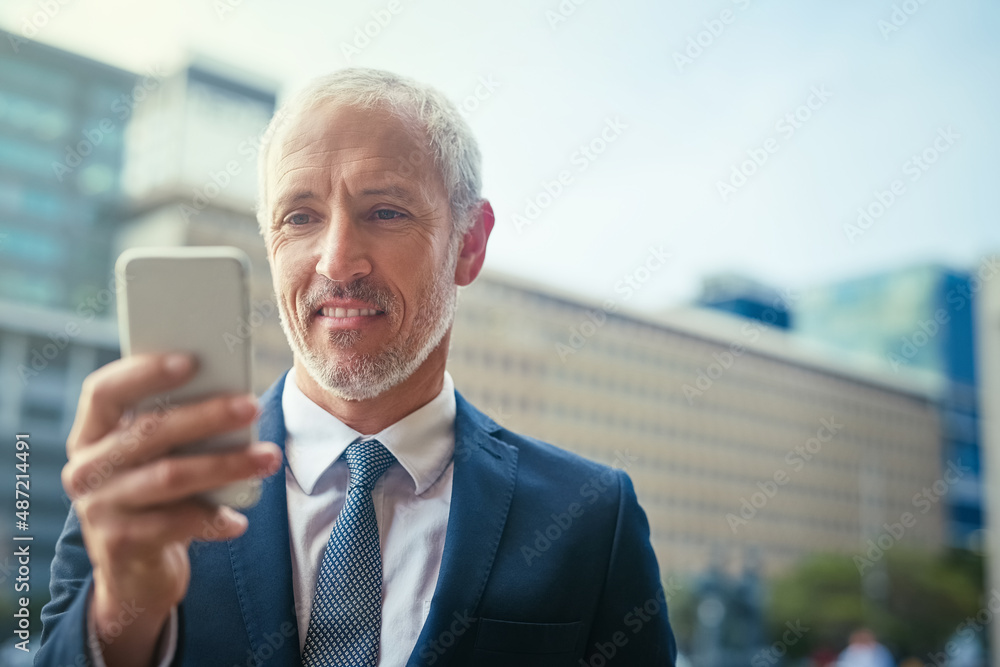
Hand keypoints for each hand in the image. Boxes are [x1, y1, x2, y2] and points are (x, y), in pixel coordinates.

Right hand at [61, 353, 282, 666]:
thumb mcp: (158, 458)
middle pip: (148, 431)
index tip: (191, 359)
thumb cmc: (158, 497)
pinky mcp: (120, 545)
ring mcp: (98, 509)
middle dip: (207, 415)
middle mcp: (87, 469)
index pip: (104, 391)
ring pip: (169, 477)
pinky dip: (213, 519)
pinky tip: (239, 520)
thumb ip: (176, 427)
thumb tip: (234, 391)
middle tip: (254, 404)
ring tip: (269, 458)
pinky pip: (175, 525)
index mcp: (92, 434)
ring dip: (225, 465)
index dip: (144, 372)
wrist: (136, 574)